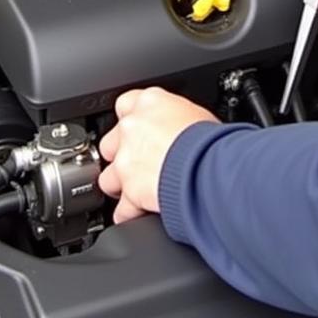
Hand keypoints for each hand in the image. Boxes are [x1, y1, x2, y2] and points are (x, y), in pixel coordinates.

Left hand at [98, 87, 218, 223]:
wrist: (208, 165)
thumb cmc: (210, 138)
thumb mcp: (196, 114)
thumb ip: (176, 117)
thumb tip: (180, 126)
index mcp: (149, 103)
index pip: (125, 104)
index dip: (131, 120)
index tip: (138, 129)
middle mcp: (132, 129)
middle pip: (110, 143)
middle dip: (121, 155)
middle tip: (139, 162)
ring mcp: (126, 160)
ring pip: (108, 178)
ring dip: (120, 186)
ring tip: (137, 191)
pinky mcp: (129, 191)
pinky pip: (122, 210)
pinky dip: (129, 214)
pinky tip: (139, 214)